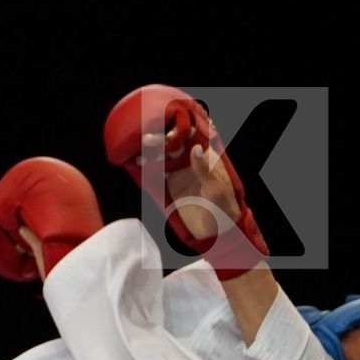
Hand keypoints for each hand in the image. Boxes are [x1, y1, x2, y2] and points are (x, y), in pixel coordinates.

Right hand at [143, 125, 239, 242]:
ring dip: (152, 150)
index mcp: (207, 157)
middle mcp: (192, 161)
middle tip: (148, 138)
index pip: (193, 136)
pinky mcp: (169, 184)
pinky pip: (156, 171)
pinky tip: (137, 161)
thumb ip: (204, 169)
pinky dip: (146, 165)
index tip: (169, 129)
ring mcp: (179, 172)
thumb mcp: (216, 189)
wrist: (214, 230)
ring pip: (163, 155)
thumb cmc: (222, 207)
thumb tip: (195, 148)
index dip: (181, 130)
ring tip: (139, 149)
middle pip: (175, 143)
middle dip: (162, 138)